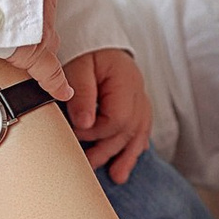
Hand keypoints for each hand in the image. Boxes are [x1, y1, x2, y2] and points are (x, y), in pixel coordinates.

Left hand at [65, 48, 151, 183]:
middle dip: (108, 150)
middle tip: (87, 165)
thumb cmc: (86, 53)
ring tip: (117, 177)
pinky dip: (135, 148)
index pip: (118, 118)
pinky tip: (129, 162)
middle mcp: (139, 92)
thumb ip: (81, 94)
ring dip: (127, 156)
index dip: (97, 131)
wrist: (98, 41)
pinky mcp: (138, 107)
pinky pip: (142, 130)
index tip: (76, 133)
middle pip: (129, 130)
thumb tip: (84, 125)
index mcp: (126, 80)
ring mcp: (142, 100)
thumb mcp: (78, 67)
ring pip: (139, 133)